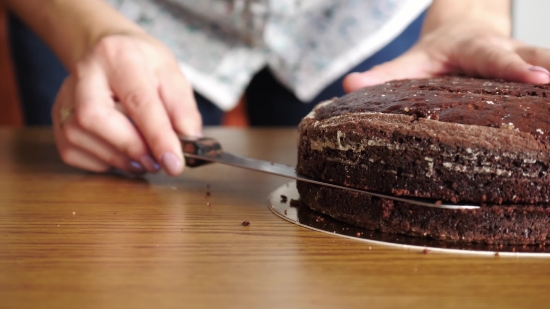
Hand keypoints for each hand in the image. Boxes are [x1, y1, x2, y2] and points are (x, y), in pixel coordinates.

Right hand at [52, 33, 201, 175]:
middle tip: (157, 162)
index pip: (138, 101)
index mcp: (119, 57)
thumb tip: (189, 141)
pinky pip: (73, 152)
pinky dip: (102, 162)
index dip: (157, 137)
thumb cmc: (143, 64)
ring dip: (119, 159)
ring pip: (80, 138)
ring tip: (144, 158)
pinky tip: (120, 153)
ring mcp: (65, 97)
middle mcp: (84, 74)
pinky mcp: (56, 119)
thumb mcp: (172, 75)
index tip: (174, 163)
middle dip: (132, 148)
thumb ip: (183, 109)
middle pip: (96, 119)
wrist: (111, 52)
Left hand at [343, 18, 549, 91]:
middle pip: (538, 56)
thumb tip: (348, 85)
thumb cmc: (437, 53)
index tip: (539, 79)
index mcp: (475, 48)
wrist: (463, 30)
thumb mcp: (412, 61)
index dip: (515, 68)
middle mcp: (506, 51)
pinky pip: (548, 84)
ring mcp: (525, 60)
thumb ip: (383, 74)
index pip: (495, 57)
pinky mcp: (533, 71)